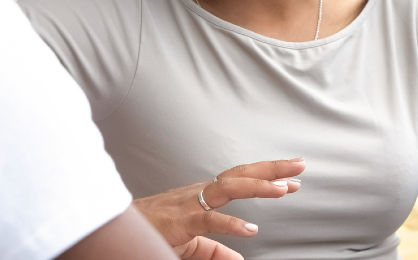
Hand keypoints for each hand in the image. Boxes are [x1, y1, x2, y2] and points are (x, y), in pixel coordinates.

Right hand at [132, 158, 306, 259]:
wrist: (117, 228)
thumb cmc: (155, 231)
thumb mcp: (193, 244)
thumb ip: (216, 250)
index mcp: (204, 194)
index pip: (241, 179)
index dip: (267, 177)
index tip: (293, 178)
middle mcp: (200, 193)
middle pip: (241, 175)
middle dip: (272, 169)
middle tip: (299, 166)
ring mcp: (191, 204)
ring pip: (229, 188)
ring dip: (258, 186)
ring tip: (284, 189)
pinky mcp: (181, 221)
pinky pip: (209, 219)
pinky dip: (231, 223)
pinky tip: (251, 228)